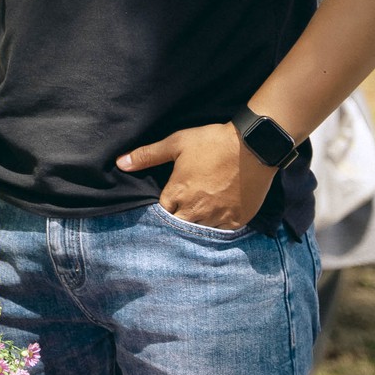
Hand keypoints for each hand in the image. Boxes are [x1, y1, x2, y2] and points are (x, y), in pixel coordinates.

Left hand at [117, 122, 274, 231]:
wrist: (253, 145)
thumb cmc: (212, 142)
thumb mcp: (176, 143)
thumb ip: (147, 155)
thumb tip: (120, 163)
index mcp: (178, 193)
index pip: (161, 213)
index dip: (163, 209)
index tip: (167, 203)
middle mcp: (196, 210)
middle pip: (179, 226)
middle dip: (177, 220)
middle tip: (182, 209)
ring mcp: (218, 217)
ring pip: (200, 232)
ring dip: (197, 225)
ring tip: (199, 214)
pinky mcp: (237, 220)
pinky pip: (222, 233)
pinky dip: (217, 228)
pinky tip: (216, 217)